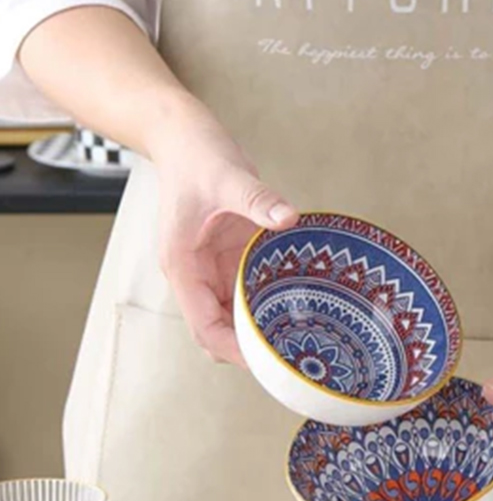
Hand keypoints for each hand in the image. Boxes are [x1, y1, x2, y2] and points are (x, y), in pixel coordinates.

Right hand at [151, 99, 297, 365]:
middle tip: (293, 359)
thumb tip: (287, 218)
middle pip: (219, 331)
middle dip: (250, 349)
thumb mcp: (226, 175)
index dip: (232, 350)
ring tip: (301, 343)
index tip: (265, 362)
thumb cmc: (196, 156)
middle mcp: (196, 275)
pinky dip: (268, 305)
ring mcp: (212, 270)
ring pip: (235, 317)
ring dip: (261, 330)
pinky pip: (248, 293)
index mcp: (182, 266)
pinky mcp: (229, 259)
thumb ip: (256, 198)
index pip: (203, 325)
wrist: (185, 137)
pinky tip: (298, 309)